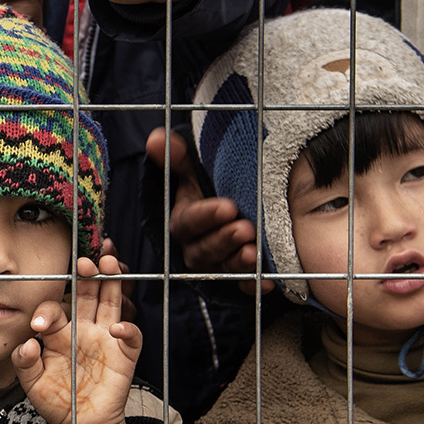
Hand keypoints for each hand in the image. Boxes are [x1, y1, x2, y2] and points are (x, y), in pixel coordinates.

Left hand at [11, 255, 140, 423]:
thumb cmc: (57, 402)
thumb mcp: (32, 385)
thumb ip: (24, 364)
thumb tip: (27, 344)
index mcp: (60, 333)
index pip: (55, 309)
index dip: (48, 311)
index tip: (39, 324)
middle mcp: (83, 330)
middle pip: (88, 294)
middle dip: (87, 275)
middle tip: (85, 261)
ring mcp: (105, 339)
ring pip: (111, 303)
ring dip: (112, 283)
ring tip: (110, 264)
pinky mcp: (124, 355)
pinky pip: (131, 336)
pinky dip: (127, 330)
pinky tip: (116, 328)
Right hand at [146, 128, 271, 292]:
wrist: (235, 210)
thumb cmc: (212, 188)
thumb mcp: (195, 172)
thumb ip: (178, 158)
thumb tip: (156, 137)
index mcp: (184, 221)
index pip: (187, 222)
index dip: (206, 216)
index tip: (228, 207)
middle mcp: (196, 247)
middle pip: (203, 250)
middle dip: (224, 240)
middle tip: (245, 228)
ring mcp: (217, 264)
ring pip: (222, 268)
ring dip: (238, 263)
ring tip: (255, 253)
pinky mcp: (236, 277)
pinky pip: (242, 286)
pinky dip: (253, 285)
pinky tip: (267, 283)